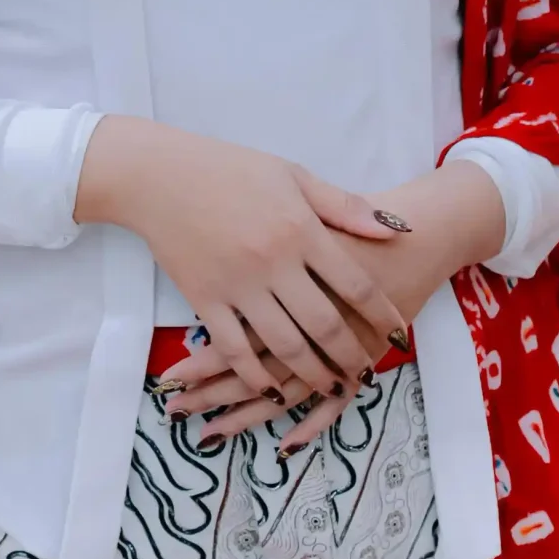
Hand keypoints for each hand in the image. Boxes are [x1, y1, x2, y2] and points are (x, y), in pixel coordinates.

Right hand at [74, 117, 413, 401]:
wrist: (160, 175)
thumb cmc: (230, 169)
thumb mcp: (292, 175)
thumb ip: (343, 206)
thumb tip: (395, 229)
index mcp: (299, 229)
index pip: (354, 283)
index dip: (381, 313)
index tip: (399, 334)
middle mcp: (273, 262)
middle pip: (324, 324)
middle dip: (351, 356)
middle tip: (365, 375)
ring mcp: (237, 285)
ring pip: (285, 345)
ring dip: (312, 374)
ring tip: (330, 389)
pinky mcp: (204, 300)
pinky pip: (236, 350)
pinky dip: (258, 377)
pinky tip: (274, 389)